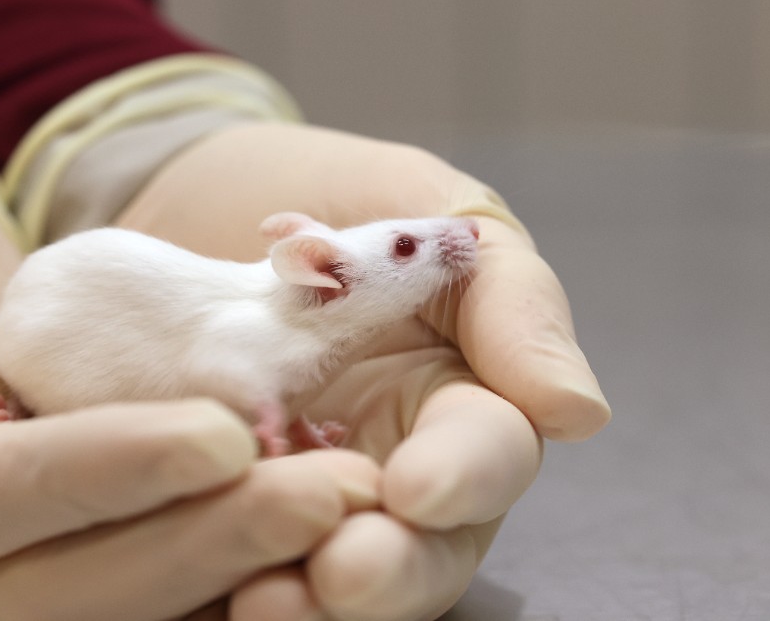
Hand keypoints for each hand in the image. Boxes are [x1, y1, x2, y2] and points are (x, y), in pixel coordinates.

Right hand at [0, 132, 380, 619]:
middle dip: (202, 542)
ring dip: (232, 562)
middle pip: (65, 588)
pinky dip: (225, 561)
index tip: (223, 433)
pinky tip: (304, 516)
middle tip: (329, 494)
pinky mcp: (51, 539)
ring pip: (113, 601)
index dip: (105, 472)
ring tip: (339, 505)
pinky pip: (143, 577)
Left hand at [116, 121, 610, 619]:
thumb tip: (578, 412)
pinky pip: (242, 556)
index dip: (461, 479)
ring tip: (264, 601)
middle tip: (341, 576)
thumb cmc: (328, 190)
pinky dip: (229, 575)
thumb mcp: (430, 209)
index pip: (486, 454)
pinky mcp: (226, 502)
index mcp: (460, 397)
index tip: (417, 489)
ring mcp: (308, 488)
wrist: (191, 192)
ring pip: (336, 572)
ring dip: (313, 600)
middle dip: (390, 569)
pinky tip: (209, 587)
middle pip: (422, 547)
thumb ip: (510, 302)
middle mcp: (395, 461)